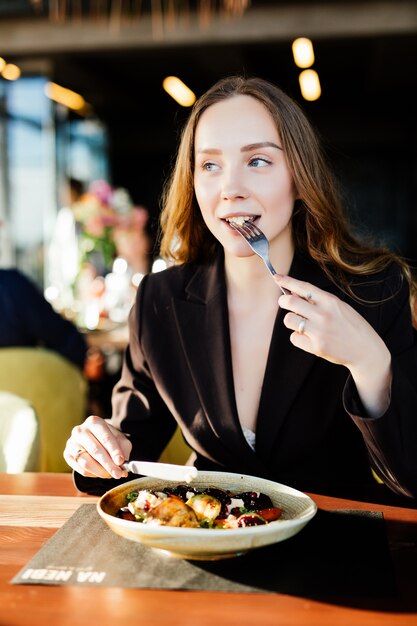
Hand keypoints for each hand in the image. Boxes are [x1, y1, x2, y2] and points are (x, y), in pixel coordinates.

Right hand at [63, 415, 131, 478]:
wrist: (93, 439)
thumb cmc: (108, 439)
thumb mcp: (120, 440)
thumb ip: (123, 450)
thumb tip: (123, 465)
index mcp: (94, 422)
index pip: (105, 438)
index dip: (113, 450)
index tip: (121, 461)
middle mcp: (80, 430)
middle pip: (95, 450)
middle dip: (108, 464)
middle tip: (118, 474)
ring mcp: (71, 442)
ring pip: (86, 462)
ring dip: (101, 471)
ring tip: (111, 474)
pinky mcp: (67, 454)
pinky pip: (81, 469)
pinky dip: (93, 474)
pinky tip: (101, 472)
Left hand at [275, 274, 391, 415]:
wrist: (366, 350)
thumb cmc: (351, 326)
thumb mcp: (339, 307)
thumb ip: (318, 300)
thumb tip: (294, 294)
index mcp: (330, 301)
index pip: (303, 287)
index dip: (287, 281)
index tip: (277, 277)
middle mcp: (323, 314)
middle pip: (289, 302)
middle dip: (283, 301)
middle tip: (286, 303)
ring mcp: (319, 331)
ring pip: (288, 319)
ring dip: (291, 320)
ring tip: (302, 323)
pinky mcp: (316, 347)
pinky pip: (294, 338)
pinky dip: (298, 338)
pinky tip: (309, 338)